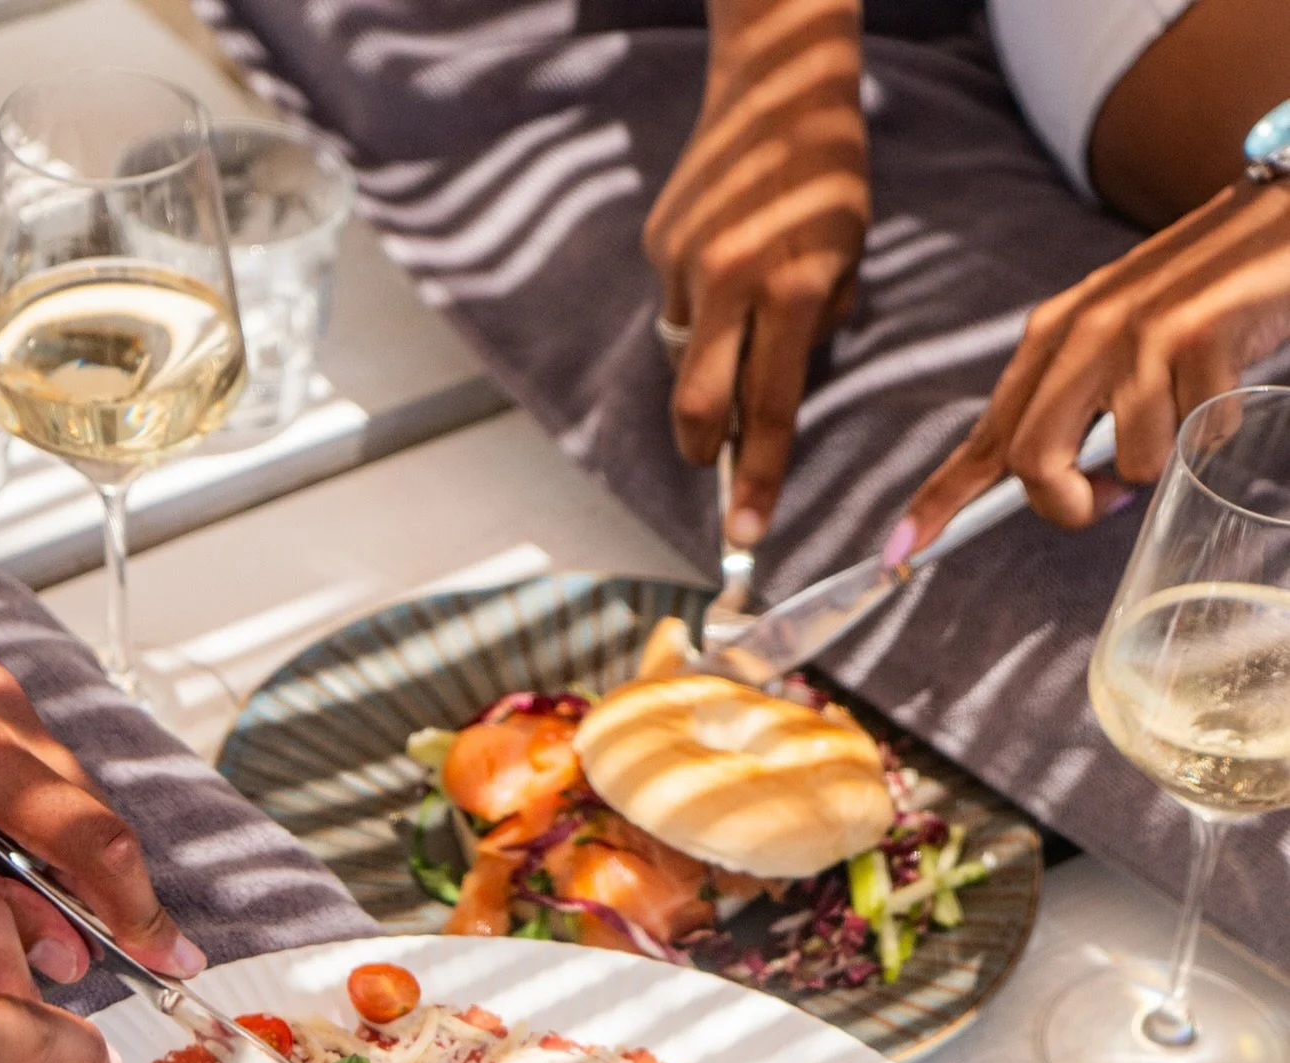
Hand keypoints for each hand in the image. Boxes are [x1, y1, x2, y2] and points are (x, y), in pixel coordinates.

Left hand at [0, 647, 204, 983]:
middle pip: (85, 809)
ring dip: (54, 846)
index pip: (94, 841)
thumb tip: (61, 950)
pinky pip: (27, 757)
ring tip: (28, 897)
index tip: (170, 957)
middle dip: (93, 887)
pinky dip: (23, 808)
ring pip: (59, 783)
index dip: (139, 910)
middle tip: (91, 948)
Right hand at [644, 0, 866, 545]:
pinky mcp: (659, 242)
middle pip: (698, 405)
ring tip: (742, 304)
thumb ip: (815, 327)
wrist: (778, 84)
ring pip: (686, 352)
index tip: (746, 531)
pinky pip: (676, 302)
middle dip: (704, 450)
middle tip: (713, 463)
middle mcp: (732, 282)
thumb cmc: (830, 179)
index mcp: (794, 292)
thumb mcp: (850, 256)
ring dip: (709, 355)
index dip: (758, 479)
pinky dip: (698, 303)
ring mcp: (687, 261)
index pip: (769, 412)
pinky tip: (723, 259)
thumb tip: (771, 387)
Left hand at [890, 178, 1289, 561]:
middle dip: (1067, 504)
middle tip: (1102, 500)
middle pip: (1033, 464)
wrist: (1289, 216)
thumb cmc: (1207, 293)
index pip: (986, 436)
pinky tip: (1230, 374)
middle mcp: (1083, 333)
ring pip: (1128, 464)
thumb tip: (1068, 488)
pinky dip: (1219, 426)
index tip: (899, 551)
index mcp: (1053, 335)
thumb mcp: (1124, 339)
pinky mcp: (1199, 335)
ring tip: (1193, 399)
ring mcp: (1138, 333)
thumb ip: (1082, 406)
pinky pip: (1198, 436)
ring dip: (1166, 457)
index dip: (940, 501)